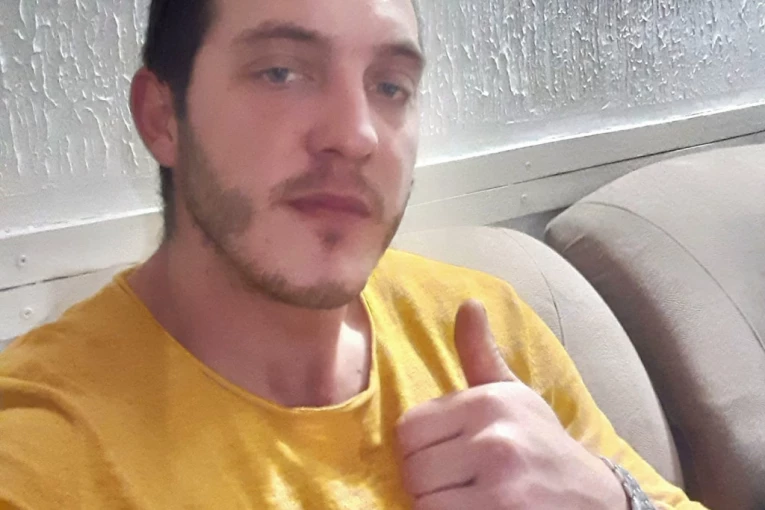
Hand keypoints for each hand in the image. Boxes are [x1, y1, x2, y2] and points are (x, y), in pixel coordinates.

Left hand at [396, 299, 627, 509]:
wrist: (596, 500)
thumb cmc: (541, 445)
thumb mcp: (513, 395)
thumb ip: (480, 353)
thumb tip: (468, 302)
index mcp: (489, 402)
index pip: (408, 429)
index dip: (421, 448)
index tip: (447, 455)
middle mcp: (495, 438)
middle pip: (412, 469)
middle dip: (428, 482)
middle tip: (459, 484)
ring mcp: (501, 485)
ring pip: (423, 501)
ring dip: (438, 507)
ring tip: (468, 499)